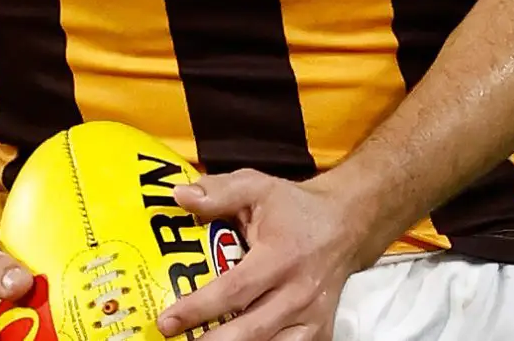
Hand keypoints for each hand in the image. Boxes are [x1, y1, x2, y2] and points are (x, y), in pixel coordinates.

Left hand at [156, 170, 383, 340]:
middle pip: (251, 330)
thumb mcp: (257, 187)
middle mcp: (298, 291)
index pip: (234, 290)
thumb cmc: (295, 208)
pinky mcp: (320, 330)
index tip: (168, 320)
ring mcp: (311, 316)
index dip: (198, 308)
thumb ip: (219, 192)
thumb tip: (179, 196)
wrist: (345, 223)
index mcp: (279, 256)